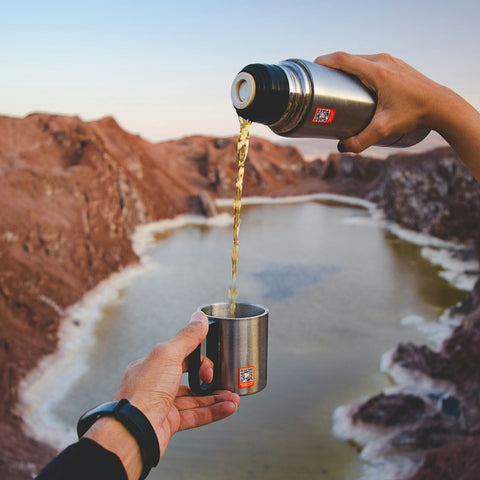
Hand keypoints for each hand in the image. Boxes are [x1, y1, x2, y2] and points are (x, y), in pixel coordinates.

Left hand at [85, 312, 239, 479]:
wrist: (132, 432)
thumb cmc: (143, 393)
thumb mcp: (168, 355)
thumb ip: (186, 337)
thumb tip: (198, 318)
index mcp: (152, 365)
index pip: (180, 356)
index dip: (198, 358)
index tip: (211, 360)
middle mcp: (155, 384)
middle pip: (189, 378)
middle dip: (209, 379)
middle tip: (222, 379)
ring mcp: (162, 405)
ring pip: (195, 399)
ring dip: (216, 397)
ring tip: (234, 397)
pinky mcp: (169, 424)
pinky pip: (195, 416)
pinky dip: (213, 412)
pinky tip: (227, 408)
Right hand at [314, 52, 443, 151]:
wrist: (440, 105)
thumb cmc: (414, 114)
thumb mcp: (385, 129)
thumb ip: (362, 140)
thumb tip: (343, 148)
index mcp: (377, 71)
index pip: (345, 59)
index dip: (326, 61)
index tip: (313, 67)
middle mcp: (383, 61)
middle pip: (350, 58)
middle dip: (333, 66)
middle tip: (320, 81)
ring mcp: (391, 61)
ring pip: (361, 59)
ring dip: (346, 67)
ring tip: (335, 82)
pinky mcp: (396, 66)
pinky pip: (371, 62)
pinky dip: (359, 68)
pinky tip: (357, 82)